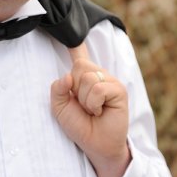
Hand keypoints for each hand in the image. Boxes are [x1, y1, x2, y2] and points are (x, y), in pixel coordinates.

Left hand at [51, 43, 130, 176]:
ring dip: (84, 99)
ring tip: (92, 110)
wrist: (95, 145)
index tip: (72, 31)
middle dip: (75, 89)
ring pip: (87, 76)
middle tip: (84, 106)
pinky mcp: (119, 89)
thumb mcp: (60, 108)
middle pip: (80, 66)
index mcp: (83, 77)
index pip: (79, 55)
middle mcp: (97, 75)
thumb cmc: (80, 126)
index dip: (76, 43)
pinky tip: (99, 111)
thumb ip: (58, 89)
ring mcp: (109, 81)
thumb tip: (68, 76)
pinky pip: (98, 87)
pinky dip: (93, 103)